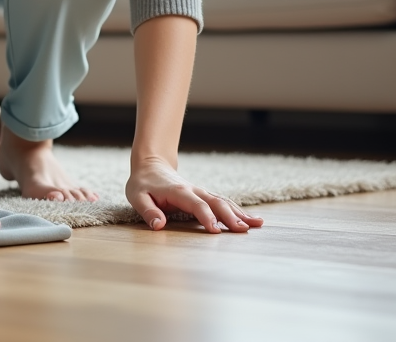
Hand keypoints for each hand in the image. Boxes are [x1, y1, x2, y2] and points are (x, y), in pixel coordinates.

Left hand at [126, 156, 264, 233]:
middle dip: (230, 215)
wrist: (151, 165)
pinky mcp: (204, 196)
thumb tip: (158, 225)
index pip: (195, 204)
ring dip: (239, 212)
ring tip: (258, 224)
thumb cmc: (143, 184)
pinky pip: (222, 202)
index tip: (215, 230)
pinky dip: (237, 210)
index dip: (205, 216)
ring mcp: (200, 192)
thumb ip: (148, 211)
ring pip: (222, 201)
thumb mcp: (137, 197)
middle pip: (215, 202)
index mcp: (177, 191)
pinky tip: (251, 220)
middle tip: (244, 230)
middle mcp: (193, 190)